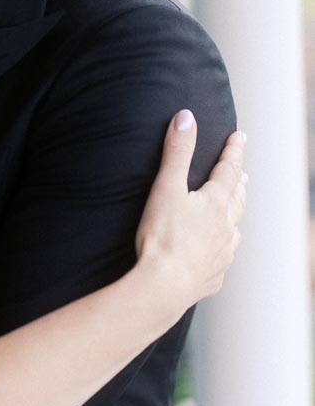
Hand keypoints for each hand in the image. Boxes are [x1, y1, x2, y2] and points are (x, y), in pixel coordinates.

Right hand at [135, 111, 245, 313]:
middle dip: (238, 184)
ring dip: (233, 218)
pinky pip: (221, 262)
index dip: (233, 152)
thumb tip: (186, 118)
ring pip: (233, 231)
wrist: (163, 287)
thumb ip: (176, 152)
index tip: (239, 138)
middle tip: (242, 174)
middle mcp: (225, 228)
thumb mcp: (165, 188)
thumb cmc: (162, 237)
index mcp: (215, 203)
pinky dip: (221, 253)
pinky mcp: (211, 278)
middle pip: (236, 200)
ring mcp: (221, 254)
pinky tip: (215, 256)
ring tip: (232, 213)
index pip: (229, 170)